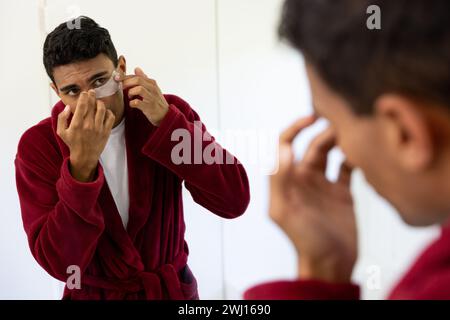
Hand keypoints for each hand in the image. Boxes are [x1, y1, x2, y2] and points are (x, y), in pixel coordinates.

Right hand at [57, 90, 114, 181]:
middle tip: (92, 91)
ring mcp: (98, 128)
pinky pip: (110, 117)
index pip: (82, 105)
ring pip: (102, 109)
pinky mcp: (106, 132)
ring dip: (100, 103)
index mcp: (77, 124)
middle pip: (92, 105)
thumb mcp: (61, 132)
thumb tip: (68, 107)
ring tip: (98, 101)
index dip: (84, 96)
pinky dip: (108, 112)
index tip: (84, 93)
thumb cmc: (72, 143)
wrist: (85, 156)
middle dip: (92, 96)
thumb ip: (62, 118)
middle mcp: (88, 125)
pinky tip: (105, 111)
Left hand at [118, 67, 168, 125]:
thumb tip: (136, 68)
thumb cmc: (156, 101)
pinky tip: (132, 104)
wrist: (165, 115)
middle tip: (121, 88)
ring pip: (139, 89)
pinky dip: (132, 103)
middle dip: (126, 82)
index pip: (136, 76)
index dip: (125, 76)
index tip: (116, 78)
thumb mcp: (152, 88)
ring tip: (129, 97)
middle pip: (137, 80)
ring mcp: (152, 97)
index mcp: (152, 82)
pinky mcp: (149, 107)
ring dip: (130, 92)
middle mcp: (153, 88)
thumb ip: (143, 78)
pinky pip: (138, 103)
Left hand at [270, 116, 356, 282]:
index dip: (295, 127)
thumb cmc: (304, 239)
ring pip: (332, 153)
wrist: (330, 263)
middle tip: (345, 121)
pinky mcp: (342, 193)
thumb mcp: (285, 209)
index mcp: (287, 179)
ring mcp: (323, 184)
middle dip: (326, 132)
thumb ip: (280, 179)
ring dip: (341, 141)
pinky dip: (355, 158)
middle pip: (314, 145)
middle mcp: (304, 178)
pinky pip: (347, 168)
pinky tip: (364, 152)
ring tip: (356, 132)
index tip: (312, 117)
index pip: (286, 144)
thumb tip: (284, 147)